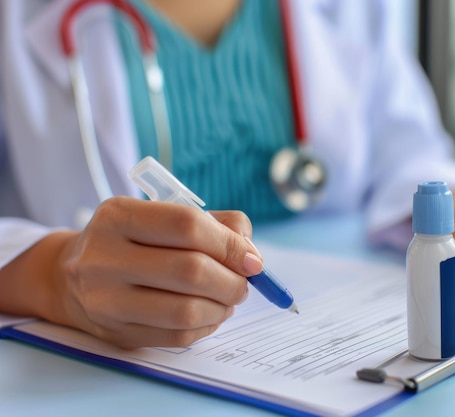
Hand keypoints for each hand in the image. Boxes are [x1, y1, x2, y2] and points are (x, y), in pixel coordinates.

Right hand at [49, 197, 261, 347]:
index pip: (187, 225)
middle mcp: (103, 256)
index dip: (230, 244)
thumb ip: (217, 225)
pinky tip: (209, 314)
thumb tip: (250, 255)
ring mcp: (104, 300)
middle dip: (232, 281)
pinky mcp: (115, 332)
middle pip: (191, 271)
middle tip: (244, 284)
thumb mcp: (165, 216)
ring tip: (228, 299)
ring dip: (223, 307)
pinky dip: (207, 326)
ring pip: (186, 311)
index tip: (252, 259)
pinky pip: (177, 336)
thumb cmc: (136, 241)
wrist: (72, 277)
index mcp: (119, 215)